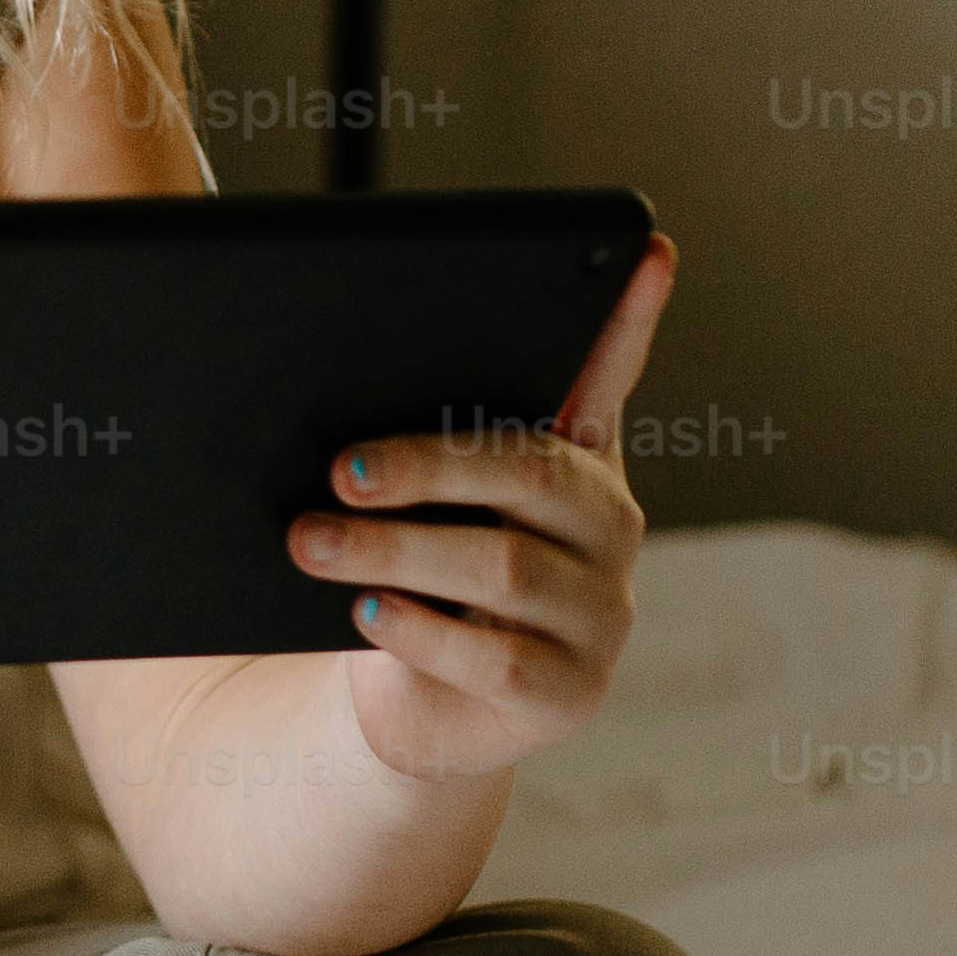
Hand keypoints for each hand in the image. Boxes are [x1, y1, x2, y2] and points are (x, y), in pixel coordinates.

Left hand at [299, 236, 669, 787]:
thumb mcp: (408, 503)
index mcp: (572, 459)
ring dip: (395, 549)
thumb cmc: (408, 577)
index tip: (645, 250)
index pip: (608, 377)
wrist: (410, 706)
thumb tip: (318, 395)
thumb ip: (399, 440)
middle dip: (430, 463)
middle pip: (531, 473)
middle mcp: (604, 527)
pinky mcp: (569, 693)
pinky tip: (365, 610)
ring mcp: (598, 614)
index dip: (630, 318)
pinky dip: (421, 631)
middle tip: (341, 466)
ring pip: (504, 567)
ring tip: (311, 539)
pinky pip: (499, 658)